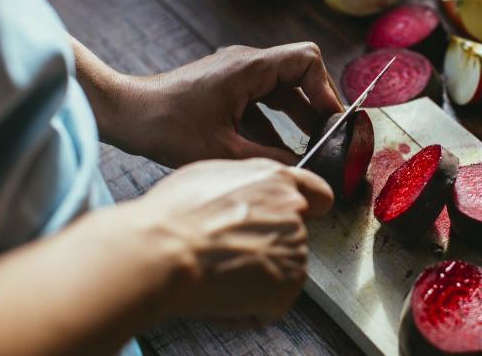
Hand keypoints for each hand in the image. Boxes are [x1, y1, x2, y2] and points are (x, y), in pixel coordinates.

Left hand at [78, 40, 343, 167]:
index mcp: (250, 67)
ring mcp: (235, 74)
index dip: (326, 89)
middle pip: (299, 74)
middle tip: (329, 136)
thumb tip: (302, 169)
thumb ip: (270, 158)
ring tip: (312, 145)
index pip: (307, 60)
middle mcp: (246, 63)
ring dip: (298, 115)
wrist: (126, 114)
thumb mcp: (224, 150)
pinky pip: (263, 100)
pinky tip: (280, 150)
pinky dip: (276, 122)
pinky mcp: (226, 88)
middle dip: (317, 105)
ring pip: (282, 89)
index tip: (332, 120)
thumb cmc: (167, 126)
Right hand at [124, 158, 332, 324]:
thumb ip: (244, 185)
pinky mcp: (289, 284)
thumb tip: (245, 197)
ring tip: (218, 271)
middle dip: (265, 247)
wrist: (164, 250)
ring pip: (279, 270)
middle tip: (228, 252)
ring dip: (255, 278)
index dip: (311, 207)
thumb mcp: (211, 175)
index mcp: (275, 180)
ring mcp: (295, 248)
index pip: (317, 194)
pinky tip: (220, 292)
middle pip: (291, 236)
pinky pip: (269, 304)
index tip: (309, 216)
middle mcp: (293, 211)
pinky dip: (247, 307)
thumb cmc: (175, 215)